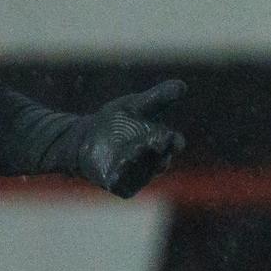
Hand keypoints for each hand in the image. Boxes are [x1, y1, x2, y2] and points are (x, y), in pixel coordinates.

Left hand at [75, 79, 186, 197]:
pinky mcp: (120, 185)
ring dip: (138, 163)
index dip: (175, 142)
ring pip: (143, 173)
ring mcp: (137, 175)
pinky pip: (124, 185)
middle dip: (156, 153)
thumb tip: (182, 85)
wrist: (87, 136)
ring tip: (132, 152)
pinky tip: (118, 168)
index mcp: (162, 142)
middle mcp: (153, 162)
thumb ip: (159, 97)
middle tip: (152, 143)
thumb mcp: (137, 105)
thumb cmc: (118, 121)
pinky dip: (122, 178)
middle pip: (160, 160)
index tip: (172, 137)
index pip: (175, 144)